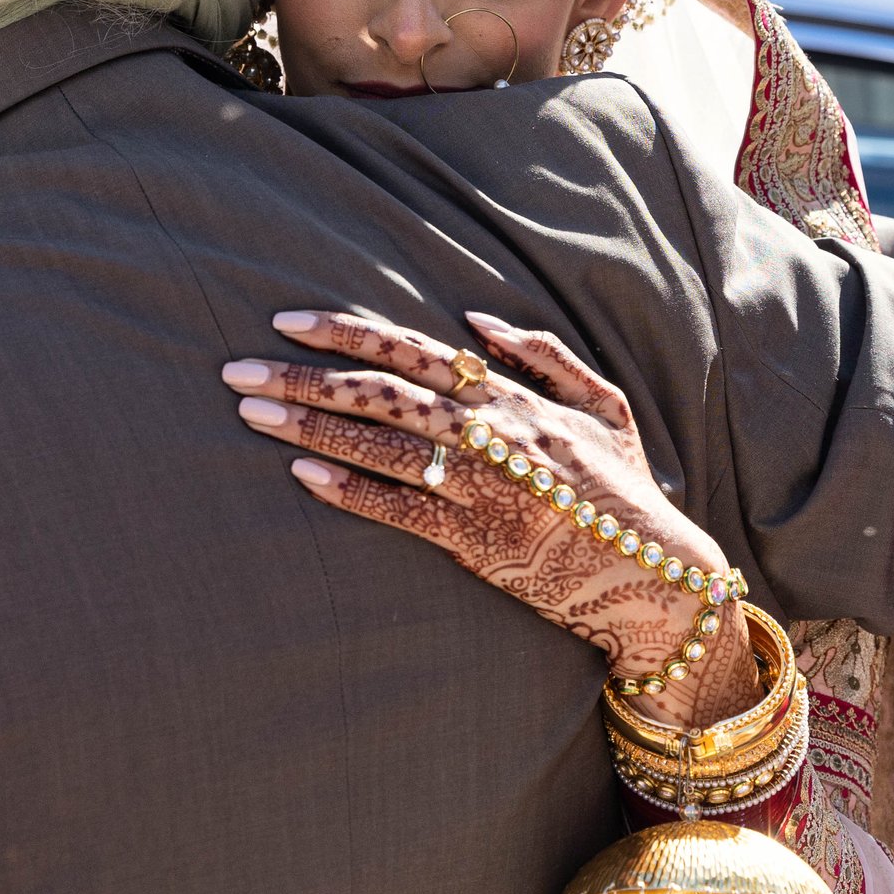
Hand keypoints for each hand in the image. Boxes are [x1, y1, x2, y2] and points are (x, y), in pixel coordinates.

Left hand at [223, 308, 759, 729]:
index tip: (286, 319)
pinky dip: (351, 490)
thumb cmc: (625, 488)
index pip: (413, 349)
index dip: (346, 332)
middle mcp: (490, 432)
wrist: (657, 574)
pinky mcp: (476, 543)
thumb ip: (543, 354)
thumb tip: (474, 319)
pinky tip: (301, 475)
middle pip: (380, 392)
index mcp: (512, 395)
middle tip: (237, 369)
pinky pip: (401, 510)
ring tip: (250, 413)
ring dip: (310, 424)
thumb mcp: (604, 403)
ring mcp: (481, 487)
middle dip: (303, 375)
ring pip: (380, 445)